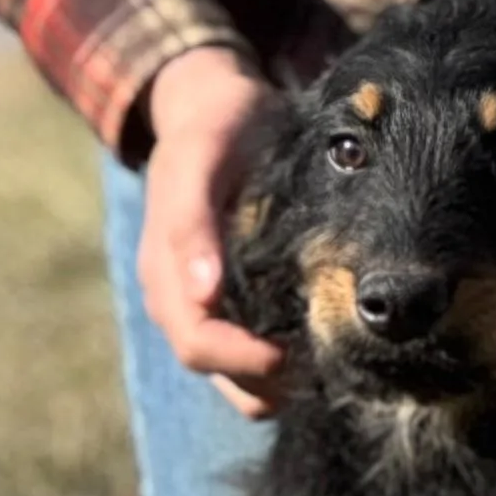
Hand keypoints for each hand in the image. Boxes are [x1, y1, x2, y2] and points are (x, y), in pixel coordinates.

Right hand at [137, 46, 288, 417]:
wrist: (217, 110)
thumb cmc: (214, 131)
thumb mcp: (200, 160)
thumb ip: (193, 223)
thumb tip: (202, 293)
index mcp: (166, 275)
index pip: (198, 346)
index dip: (243, 360)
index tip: (289, 353)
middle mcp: (181, 301)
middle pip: (220, 373)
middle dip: (269, 381)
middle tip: (324, 366)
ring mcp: (207, 308)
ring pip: (240, 380)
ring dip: (280, 385)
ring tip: (329, 364)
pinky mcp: (235, 306)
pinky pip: (255, 362)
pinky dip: (287, 370)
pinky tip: (323, 349)